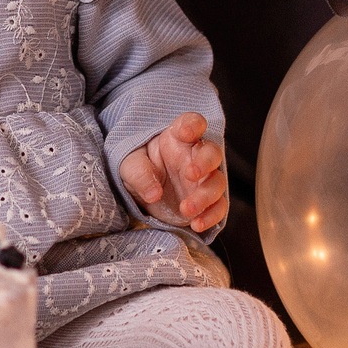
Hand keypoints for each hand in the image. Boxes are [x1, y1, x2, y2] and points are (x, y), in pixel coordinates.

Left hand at [119, 111, 226, 234]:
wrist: (142, 193)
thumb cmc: (138, 169)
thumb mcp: (129, 167)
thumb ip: (140, 174)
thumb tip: (154, 193)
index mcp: (177, 138)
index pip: (192, 123)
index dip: (193, 125)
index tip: (186, 133)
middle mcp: (194, 156)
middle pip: (212, 152)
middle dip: (205, 162)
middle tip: (191, 174)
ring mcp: (203, 179)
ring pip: (217, 182)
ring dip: (205, 196)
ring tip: (186, 209)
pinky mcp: (206, 201)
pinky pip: (218, 207)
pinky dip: (211, 217)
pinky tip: (196, 225)